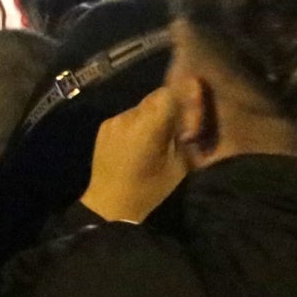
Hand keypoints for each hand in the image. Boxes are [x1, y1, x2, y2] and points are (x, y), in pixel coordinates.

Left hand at [80, 87, 188, 223]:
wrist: (109, 202)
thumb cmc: (149, 188)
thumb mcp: (178, 164)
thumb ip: (185, 136)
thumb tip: (191, 119)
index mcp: (148, 127)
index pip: (168, 94)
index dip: (182, 99)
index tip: (189, 116)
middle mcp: (128, 118)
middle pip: (155, 98)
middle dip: (170, 108)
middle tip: (177, 128)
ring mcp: (114, 120)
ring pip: (142, 107)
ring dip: (153, 116)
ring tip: (157, 138)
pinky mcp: (104, 126)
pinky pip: (128, 117)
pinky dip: (138, 124)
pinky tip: (139, 142)